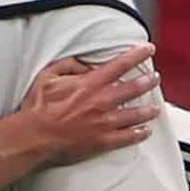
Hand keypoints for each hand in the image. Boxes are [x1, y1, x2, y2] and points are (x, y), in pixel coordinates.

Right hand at [19, 43, 161, 162]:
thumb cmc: (38, 108)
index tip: (148, 49)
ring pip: (135, 114)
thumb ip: (69, 65)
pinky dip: (139, 134)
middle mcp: (101, 102)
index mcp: (90, 84)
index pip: (121, 64)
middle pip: (134, 88)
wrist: (34, 137)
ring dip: (148, 110)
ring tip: (155, 108)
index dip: (138, 55)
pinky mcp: (102, 141)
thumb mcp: (48, 76)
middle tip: (155, 78)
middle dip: (148, 81)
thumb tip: (85, 64)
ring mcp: (104, 123)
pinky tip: (145, 132)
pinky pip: (127, 137)